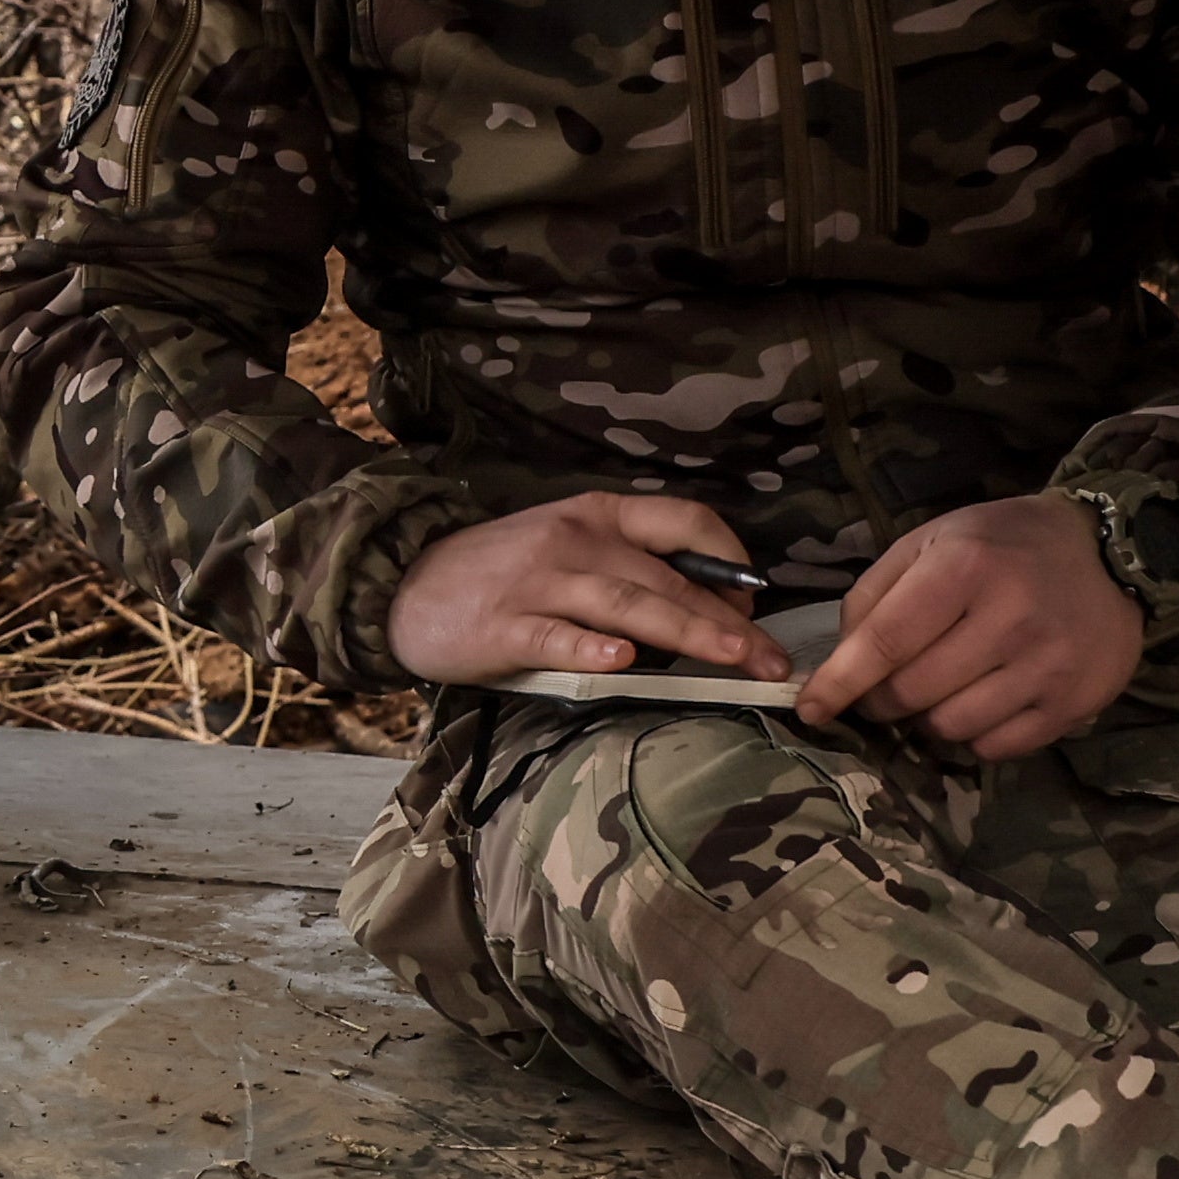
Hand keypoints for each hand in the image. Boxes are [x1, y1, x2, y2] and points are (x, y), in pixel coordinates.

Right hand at [383, 493, 775, 686]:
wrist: (405, 583)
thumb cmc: (498, 573)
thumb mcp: (566, 546)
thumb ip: (626, 565)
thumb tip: (702, 606)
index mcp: (599, 516)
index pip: (684, 520)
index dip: (730, 560)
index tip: (757, 603)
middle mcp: (576, 541)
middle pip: (668, 578)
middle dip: (729, 622)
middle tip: (773, 662)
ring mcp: (539, 581)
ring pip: (629, 604)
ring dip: (688, 633)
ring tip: (733, 660)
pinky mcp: (505, 624)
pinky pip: (557, 635)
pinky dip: (592, 647)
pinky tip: (623, 660)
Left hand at [802, 493, 1145, 760]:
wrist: (1106, 551)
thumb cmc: (1001, 545)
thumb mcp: (930, 541)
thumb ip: (875, 595)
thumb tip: (838, 662)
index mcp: (966, 567)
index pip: (886, 642)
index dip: (840, 683)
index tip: (810, 709)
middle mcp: (1011, 617)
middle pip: (913, 692)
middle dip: (882, 699)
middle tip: (887, 687)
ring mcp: (1048, 664)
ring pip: (951, 727)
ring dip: (928, 719)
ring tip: (939, 690)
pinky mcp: (1074, 702)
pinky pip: (996, 748)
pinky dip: (973, 734)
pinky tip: (981, 701)